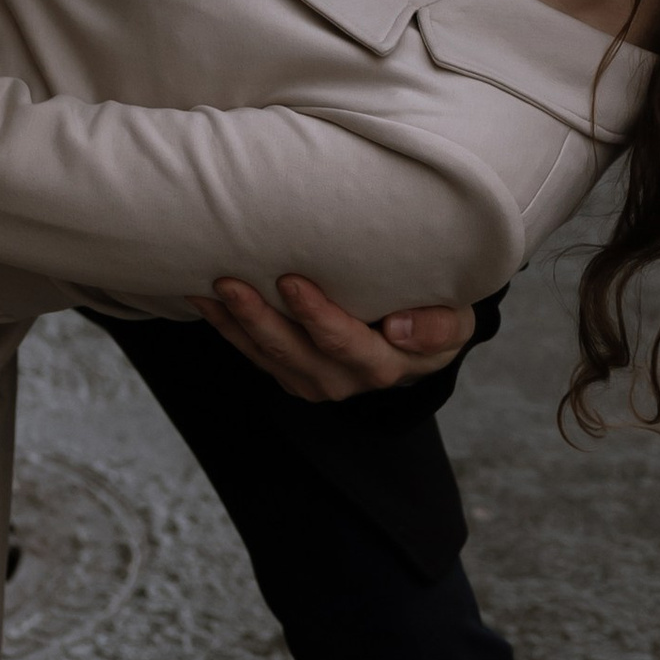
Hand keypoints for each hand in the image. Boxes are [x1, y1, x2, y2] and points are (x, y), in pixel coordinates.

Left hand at [190, 276, 475, 404]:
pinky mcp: (289, 371)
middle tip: (230, 280)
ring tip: (207, 287)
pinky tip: (202, 297)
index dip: (317, 317)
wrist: (417, 340)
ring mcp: (310, 379)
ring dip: (233, 322)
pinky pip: (252, 351)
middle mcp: (342, 379)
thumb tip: (402, 327)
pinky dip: (226, 326)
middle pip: (293, 352)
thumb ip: (439, 326)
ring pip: (265, 353)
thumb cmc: (436, 315)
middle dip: (258, 317)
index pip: (344, 344)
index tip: (292, 281)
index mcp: (383, 364)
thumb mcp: (456, 321)